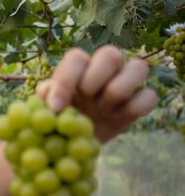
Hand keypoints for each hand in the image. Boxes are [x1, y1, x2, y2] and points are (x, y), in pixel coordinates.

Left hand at [36, 45, 158, 142]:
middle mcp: (104, 68)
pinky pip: (150, 95)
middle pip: (110, 54)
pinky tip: (117, 117)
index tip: (57, 107)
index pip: (76, 58)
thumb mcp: (46, 109)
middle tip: (86, 99)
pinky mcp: (139, 101)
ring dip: (118, 90)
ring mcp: (125, 82)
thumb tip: (48, 92)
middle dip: (95, 78)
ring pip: (138, 67)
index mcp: (78, 67)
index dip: (66, 80)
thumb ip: (45, 96)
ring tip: (102, 109)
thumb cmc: (60, 117)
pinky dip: (136, 107)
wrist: (76, 141)